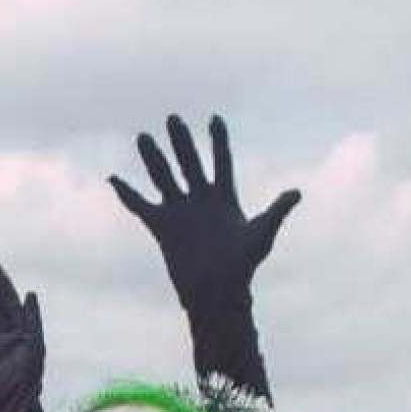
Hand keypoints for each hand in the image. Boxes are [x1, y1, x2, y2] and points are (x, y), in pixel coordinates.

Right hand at [110, 114, 299, 317]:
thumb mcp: (262, 234)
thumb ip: (276, 211)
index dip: (218, 140)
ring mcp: (180, 212)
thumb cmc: (243, 266)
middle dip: (182, 141)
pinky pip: (140, 206)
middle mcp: (200, 200)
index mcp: (224, 198)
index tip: (214, 119)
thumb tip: (297, 193)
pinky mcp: (162, 227)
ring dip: (153, 158)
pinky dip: (127, 194)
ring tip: (143, 137)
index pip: (221, 161)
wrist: (217, 293)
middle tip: (173, 118)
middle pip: (189, 163)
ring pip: (164, 178)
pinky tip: (114, 178)